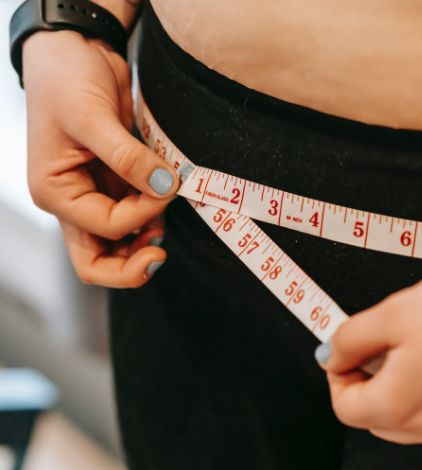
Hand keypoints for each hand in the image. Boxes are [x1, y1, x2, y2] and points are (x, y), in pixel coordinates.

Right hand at [22, 29, 179, 286]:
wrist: (75, 50)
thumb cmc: (65, 79)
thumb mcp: (92, 117)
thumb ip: (128, 157)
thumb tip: (164, 187)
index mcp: (55, 193)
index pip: (103, 227)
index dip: (140, 214)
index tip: (165, 186)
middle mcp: (72, 203)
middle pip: (98, 262)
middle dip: (131, 266)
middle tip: (160, 254)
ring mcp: (94, 197)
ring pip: (118, 247)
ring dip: (145, 241)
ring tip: (164, 216)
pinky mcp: (115, 185)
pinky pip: (134, 219)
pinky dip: (151, 218)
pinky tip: (163, 203)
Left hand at [315, 265, 421, 447]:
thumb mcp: (395, 314)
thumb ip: (351, 338)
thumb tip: (331, 354)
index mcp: (397, 407)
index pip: (344, 407)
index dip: (337, 375)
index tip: (344, 350)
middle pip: (374, 416)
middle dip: (368, 380)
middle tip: (379, 342)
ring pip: (409, 416)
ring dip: (399, 385)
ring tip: (417, 343)